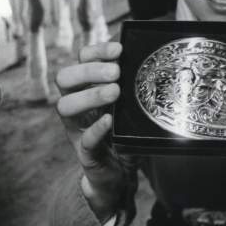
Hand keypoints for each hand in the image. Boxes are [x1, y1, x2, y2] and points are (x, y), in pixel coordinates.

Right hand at [55, 40, 125, 220]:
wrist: (118, 176)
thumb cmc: (124, 135)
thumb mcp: (130, 107)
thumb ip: (137, 87)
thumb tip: (161, 61)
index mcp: (86, 89)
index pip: (79, 61)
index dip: (95, 51)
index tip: (119, 49)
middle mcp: (77, 107)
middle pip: (64, 79)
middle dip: (89, 70)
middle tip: (116, 72)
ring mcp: (77, 130)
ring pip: (65, 106)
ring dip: (90, 95)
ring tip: (115, 92)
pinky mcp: (86, 154)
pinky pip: (84, 139)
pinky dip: (96, 129)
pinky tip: (110, 121)